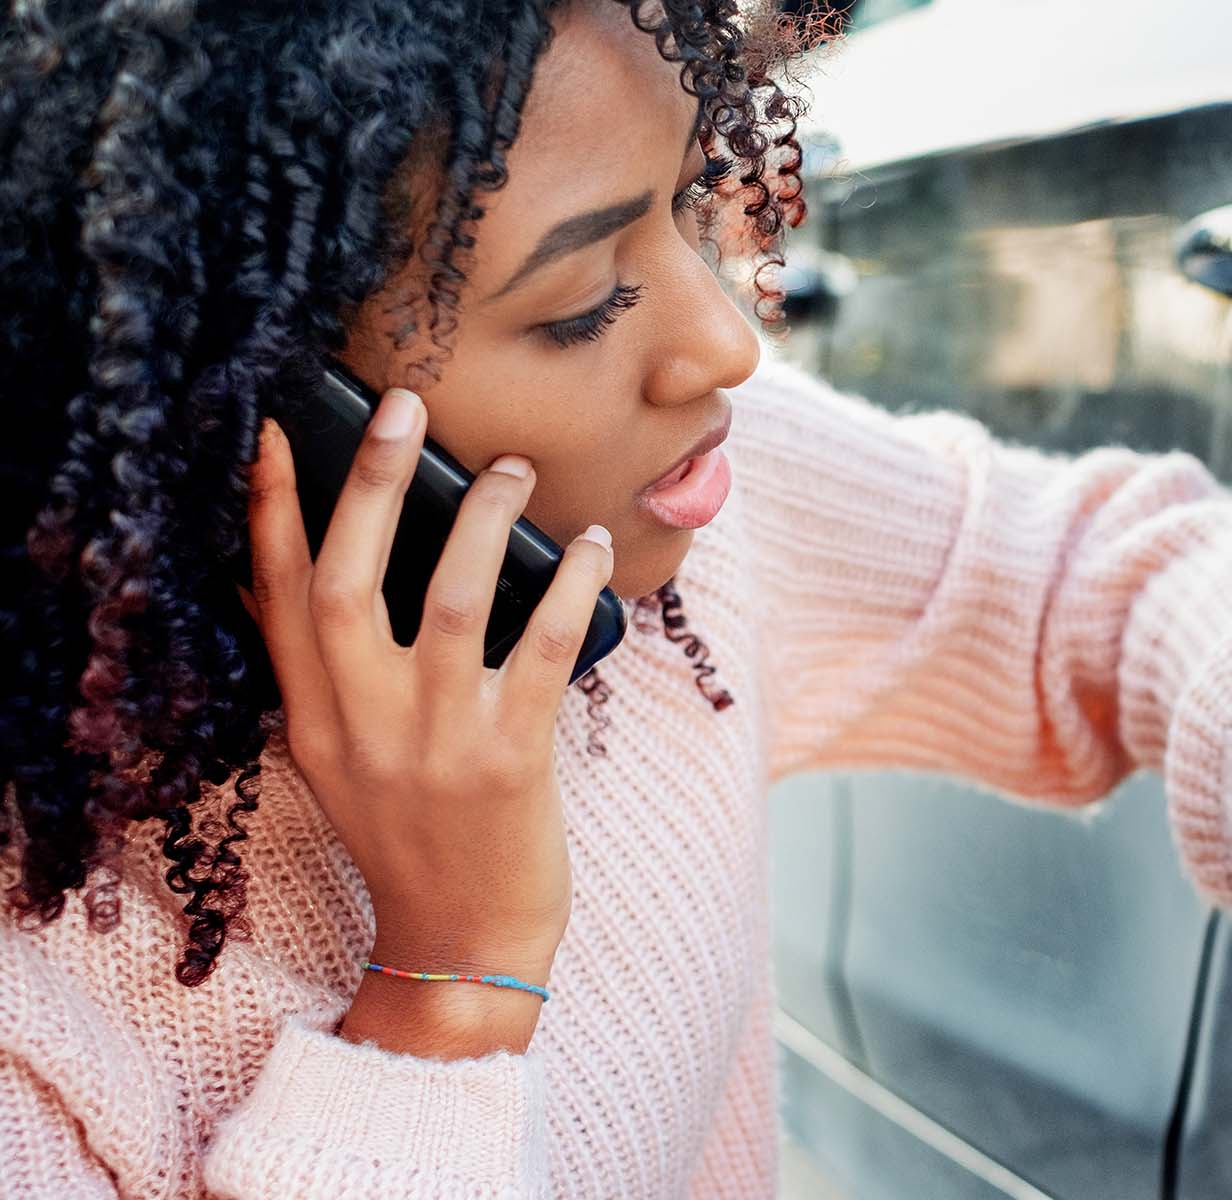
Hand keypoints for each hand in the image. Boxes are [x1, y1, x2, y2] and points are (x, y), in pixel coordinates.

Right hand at [238, 387, 612, 997]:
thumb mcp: (340, 760)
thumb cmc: (412, 837)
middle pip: (349, 581)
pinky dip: (571, 588)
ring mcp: (436, 745)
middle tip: (402, 405)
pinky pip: (545, 650)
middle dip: (369, 484)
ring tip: (513, 467)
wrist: (462, 945)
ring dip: (484, 521)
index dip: (270, 511)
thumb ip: (328, 676)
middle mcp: (360, 727)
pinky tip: (590, 546)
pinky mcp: (512, 761)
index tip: (273, 430)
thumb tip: (317, 572)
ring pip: (455, 601)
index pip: (276, 597)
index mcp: (312, 720)